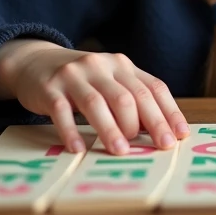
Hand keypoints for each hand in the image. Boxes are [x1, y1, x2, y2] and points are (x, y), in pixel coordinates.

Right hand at [0, 40, 189, 155]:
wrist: (36, 63)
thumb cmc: (82, 80)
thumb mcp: (110, 81)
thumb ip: (132, 99)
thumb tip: (158, 133)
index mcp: (122, 65)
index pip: (152, 87)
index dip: (168, 112)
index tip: (179, 136)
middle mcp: (101, 66)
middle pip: (129, 96)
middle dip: (148, 123)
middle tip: (158, 147)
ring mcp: (74, 76)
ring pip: (97, 103)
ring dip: (111, 129)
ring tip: (121, 151)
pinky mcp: (50, 89)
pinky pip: (62, 111)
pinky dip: (71, 131)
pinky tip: (78, 148)